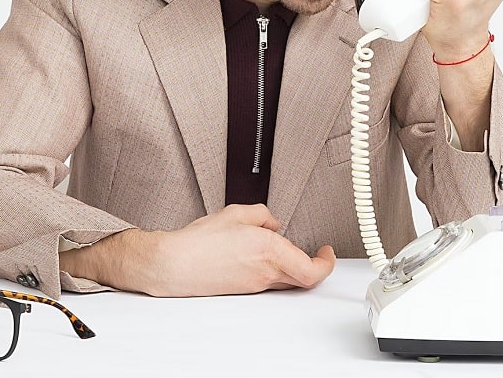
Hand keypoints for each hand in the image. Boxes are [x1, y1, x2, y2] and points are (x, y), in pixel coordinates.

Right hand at [62, 204, 335, 296]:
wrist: (175, 264)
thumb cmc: (199, 241)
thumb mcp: (236, 213)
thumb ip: (263, 215)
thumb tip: (273, 223)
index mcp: (269, 251)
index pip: (312, 269)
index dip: (326, 263)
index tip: (327, 251)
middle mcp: (266, 272)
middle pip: (303, 278)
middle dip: (313, 264)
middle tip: (316, 252)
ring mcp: (256, 284)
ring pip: (287, 280)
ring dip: (293, 265)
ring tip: (283, 247)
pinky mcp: (244, 289)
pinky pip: (270, 281)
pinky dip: (274, 269)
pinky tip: (261, 255)